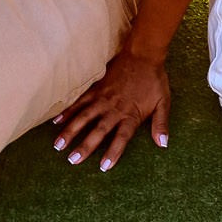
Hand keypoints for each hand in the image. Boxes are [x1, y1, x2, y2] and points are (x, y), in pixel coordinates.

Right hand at [51, 50, 171, 171]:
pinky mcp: (96, 88)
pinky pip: (80, 101)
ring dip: (70, 131)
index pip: (121, 138)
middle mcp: (115, 109)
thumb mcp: (164, 102)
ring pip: (84, 117)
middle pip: (98, 131)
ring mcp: (103, 98)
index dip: (113, 153)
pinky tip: (57, 121)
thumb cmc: (154, 80)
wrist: (143, 54)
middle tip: (72, 160)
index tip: (103, 167)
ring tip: (58, 144)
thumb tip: (163, 144)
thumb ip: (161, 124)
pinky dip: (68, 111)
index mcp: (131, 115)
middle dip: (85, 146)